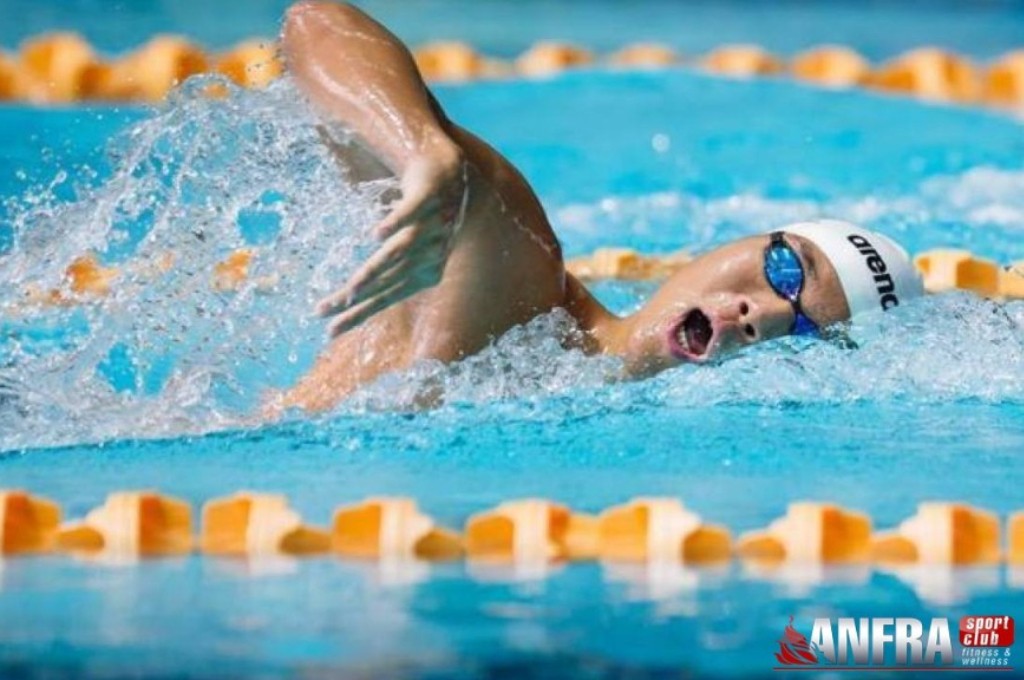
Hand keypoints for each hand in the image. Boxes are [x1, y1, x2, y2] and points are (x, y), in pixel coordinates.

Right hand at [316, 144, 468, 335]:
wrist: (450, 173)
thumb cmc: (423, 217)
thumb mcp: (406, 248)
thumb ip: (386, 271)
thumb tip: (352, 296)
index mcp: (425, 273)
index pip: (387, 297)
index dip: (359, 314)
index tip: (330, 330)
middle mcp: (431, 254)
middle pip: (388, 281)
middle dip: (356, 299)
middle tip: (324, 310)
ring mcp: (433, 226)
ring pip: (398, 252)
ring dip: (374, 270)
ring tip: (353, 287)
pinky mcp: (430, 197)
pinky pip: (411, 211)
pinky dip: (395, 222)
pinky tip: (377, 234)